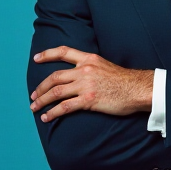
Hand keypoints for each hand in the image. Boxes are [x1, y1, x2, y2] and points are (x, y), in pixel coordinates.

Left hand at [30, 46, 153, 122]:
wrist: (138, 89)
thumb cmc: (125, 81)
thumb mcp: (105, 66)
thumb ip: (91, 68)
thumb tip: (79, 76)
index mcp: (89, 59)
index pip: (63, 52)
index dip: (47, 54)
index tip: (36, 58)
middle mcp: (84, 70)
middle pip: (54, 77)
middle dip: (40, 87)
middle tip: (33, 96)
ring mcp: (85, 85)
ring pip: (56, 92)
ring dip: (42, 101)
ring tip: (35, 108)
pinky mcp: (88, 100)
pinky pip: (64, 107)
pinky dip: (53, 112)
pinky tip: (47, 117)